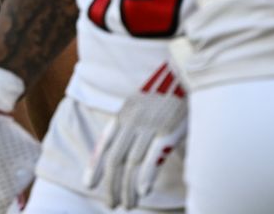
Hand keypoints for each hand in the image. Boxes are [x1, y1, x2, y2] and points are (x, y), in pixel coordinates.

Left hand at [84, 64, 187, 209]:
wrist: (185, 72)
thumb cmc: (165, 90)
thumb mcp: (141, 102)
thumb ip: (131, 122)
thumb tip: (125, 146)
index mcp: (124, 113)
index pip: (104, 144)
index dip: (95, 165)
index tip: (89, 184)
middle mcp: (132, 121)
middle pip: (116, 158)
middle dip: (111, 184)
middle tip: (110, 203)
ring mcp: (149, 126)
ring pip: (132, 162)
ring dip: (128, 187)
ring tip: (126, 204)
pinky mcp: (168, 131)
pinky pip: (153, 156)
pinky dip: (146, 175)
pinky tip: (142, 191)